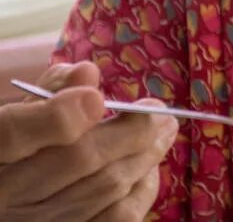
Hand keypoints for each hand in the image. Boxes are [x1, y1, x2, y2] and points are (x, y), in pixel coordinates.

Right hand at [0, 61, 178, 220]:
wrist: (16, 197)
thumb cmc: (21, 149)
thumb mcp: (24, 113)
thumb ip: (52, 90)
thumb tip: (88, 75)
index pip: (12, 134)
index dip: (60, 115)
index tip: (97, 99)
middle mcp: (5, 195)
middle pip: (77, 158)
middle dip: (131, 130)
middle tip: (160, 111)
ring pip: (104, 187)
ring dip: (145, 156)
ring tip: (165, 131)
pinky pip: (114, 219)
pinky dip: (140, 191)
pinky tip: (148, 170)